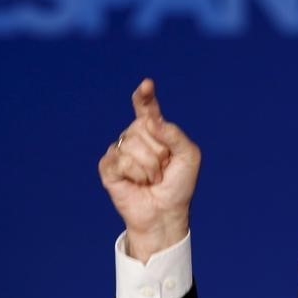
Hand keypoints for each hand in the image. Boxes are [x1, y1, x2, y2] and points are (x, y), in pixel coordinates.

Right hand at [98, 79, 200, 262]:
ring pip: (133, 146)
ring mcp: (120, 150)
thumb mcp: (188, 156)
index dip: (144, 96)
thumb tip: (151, 120)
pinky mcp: (109, 167)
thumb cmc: (178, 184)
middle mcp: (135, 136)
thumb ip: (174, 134)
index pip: (146, 108)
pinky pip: (121, 160)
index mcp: (154, 130)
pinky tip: (137, 183)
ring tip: (151, 179)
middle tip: (162, 169)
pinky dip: (136, 174)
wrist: (166, 212)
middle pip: (143, 128)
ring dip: (149, 168)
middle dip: (159, 152)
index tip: (147, 85)